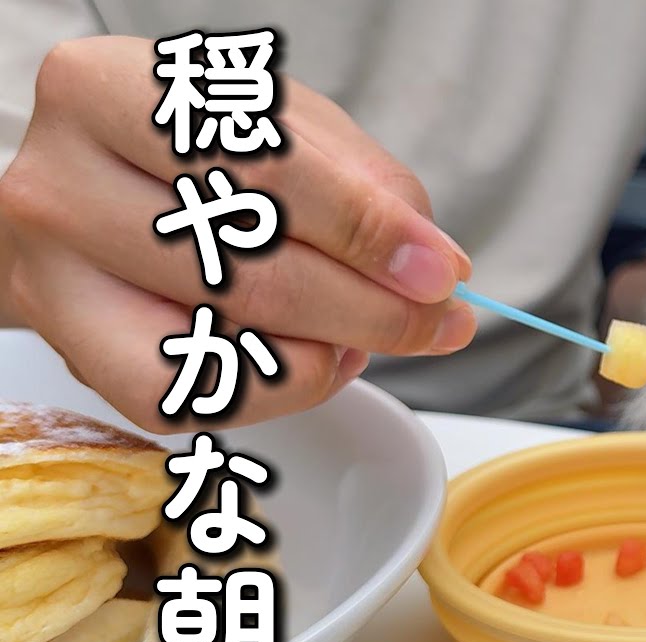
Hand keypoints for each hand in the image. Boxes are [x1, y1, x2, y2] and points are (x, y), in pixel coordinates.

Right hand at [0, 36, 475, 433]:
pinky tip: (315, 352)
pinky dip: (287, 386)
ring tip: (372, 328)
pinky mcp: (78, 356)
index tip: (441, 270)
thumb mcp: (289, 126)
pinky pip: (203, 399)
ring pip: (232, 343)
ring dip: (338, 348)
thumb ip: (364, 181)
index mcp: (107, 91)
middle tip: (439, 319)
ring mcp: (58, 279)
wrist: (98, 187)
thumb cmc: (202, 151)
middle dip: (374, 307)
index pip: (267, 172)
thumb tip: (429, 263)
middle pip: (253, 271)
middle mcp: (61, 185)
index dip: (369, 230)